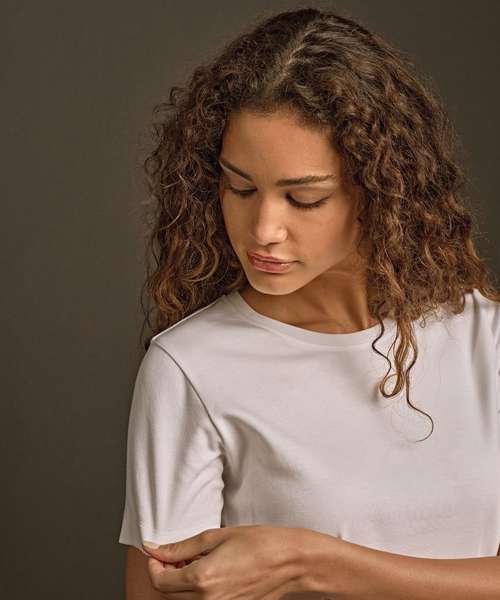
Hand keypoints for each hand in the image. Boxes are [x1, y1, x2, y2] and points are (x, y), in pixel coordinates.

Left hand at [142, 524, 310, 599]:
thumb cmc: (259, 544)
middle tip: (176, 554)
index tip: (157, 552)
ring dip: (180, 583)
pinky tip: (208, 572)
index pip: (160, 580)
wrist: (290, 563)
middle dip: (166, 573)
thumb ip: (182, 546)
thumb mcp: (216, 537)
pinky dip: (197, 591)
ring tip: (194, 561)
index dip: (154, 564)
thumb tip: (155, 548)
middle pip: (168, 593)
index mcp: (201, 579)